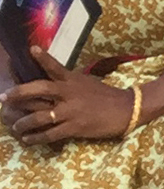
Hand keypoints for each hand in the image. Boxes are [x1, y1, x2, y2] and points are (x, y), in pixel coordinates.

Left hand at [3, 56, 134, 143]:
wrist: (126, 110)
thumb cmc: (105, 96)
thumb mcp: (86, 83)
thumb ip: (67, 83)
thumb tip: (48, 83)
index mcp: (73, 80)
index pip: (54, 67)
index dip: (42, 58)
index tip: (31, 49)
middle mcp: (69, 94)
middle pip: (39, 90)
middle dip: (18, 93)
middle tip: (4, 97)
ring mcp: (71, 111)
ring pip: (39, 116)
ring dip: (23, 122)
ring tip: (15, 126)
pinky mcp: (75, 127)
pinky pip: (50, 134)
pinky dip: (36, 137)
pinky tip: (28, 139)